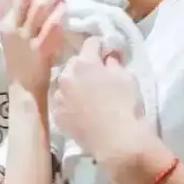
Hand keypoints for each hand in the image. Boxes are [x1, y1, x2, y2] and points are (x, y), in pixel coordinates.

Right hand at [0, 0, 65, 92]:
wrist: (23, 87)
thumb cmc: (20, 59)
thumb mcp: (12, 35)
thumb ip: (18, 16)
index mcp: (4, 24)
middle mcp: (12, 28)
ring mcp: (25, 39)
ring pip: (39, 8)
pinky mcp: (39, 50)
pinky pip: (51, 27)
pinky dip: (58, 15)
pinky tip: (65, 9)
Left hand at [52, 37, 147, 169]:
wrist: (117, 141)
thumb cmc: (125, 104)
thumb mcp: (126, 76)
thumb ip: (113, 62)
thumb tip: (107, 57)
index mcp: (83, 62)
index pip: (91, 42)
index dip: (101, 46)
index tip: (107, 53)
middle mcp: (66, 75)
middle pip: (75, 62)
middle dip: (85, 66)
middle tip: (98, 77)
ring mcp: (59, 96)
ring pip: (65, 82)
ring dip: (74, 84)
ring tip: (87, 96)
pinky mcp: (57, 114)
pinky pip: (62, 101)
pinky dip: (69, 102)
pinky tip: (81, 110)